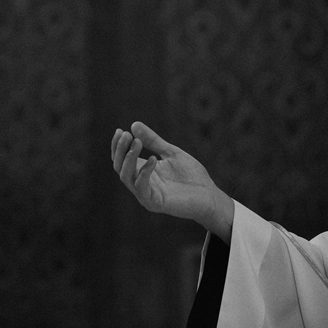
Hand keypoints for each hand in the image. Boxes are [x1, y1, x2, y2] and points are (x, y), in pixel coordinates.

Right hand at [111, 122, 232, 242]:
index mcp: (142, 171)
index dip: (118, 145)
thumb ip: (153, 141)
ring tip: (136, 142)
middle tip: (126, 134)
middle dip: (120, 149)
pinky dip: (143, 172)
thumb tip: (134, 125)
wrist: (210, 195)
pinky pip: (141, 188)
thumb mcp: (170, 152)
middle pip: (119, 167)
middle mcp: (140, 183)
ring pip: (126, 177)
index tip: (120, 130)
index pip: (121, 159)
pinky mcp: (154, 203)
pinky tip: (153, 159)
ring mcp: (146, 194)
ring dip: (128, 158)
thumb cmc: (191, 176)